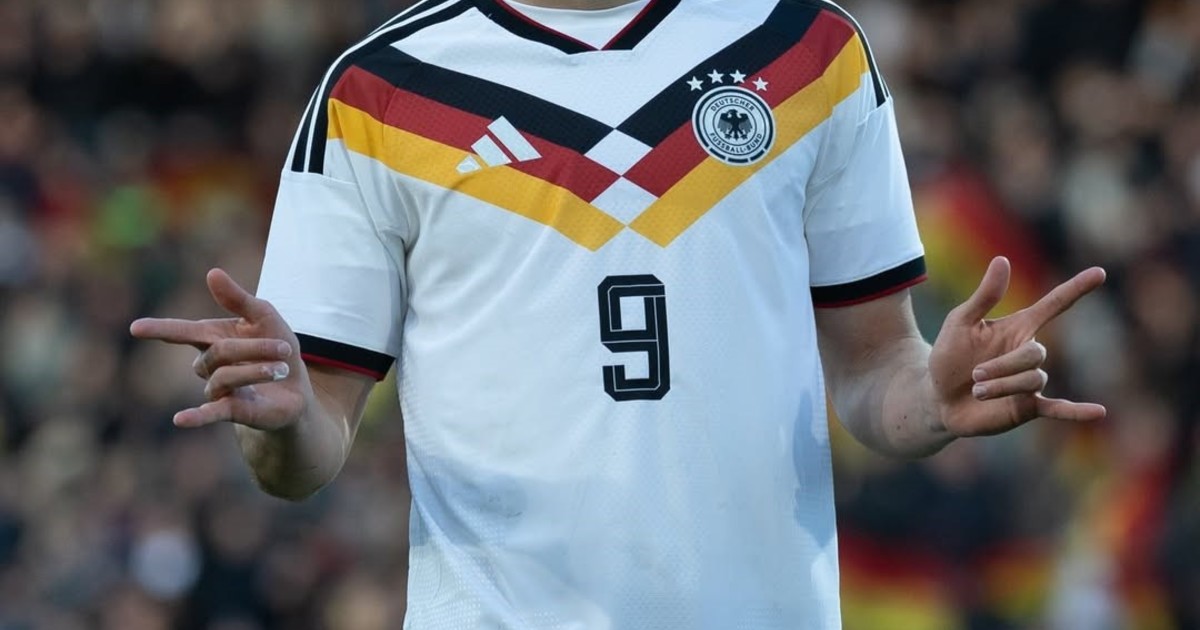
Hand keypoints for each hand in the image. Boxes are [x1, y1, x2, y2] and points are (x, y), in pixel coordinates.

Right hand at [130, 269, 311, 430]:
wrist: (298, 389)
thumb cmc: (277, 349)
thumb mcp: (265, 317)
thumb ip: (238, 298)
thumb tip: (212, 273)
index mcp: (213, 338)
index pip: (182, 332)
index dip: (160, 329)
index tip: (135, 328)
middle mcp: (209, 365)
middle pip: (220, 352)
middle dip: (255, 347)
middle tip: (285, 348)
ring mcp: (218, 390)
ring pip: (224, 377)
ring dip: (257, 370)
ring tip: (281, 369)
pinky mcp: (232, 411)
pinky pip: (210, 413)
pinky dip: (196, 416)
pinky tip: (180, 420)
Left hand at [929, 257, 1106, 436]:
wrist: (938, 397)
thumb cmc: (950, 356)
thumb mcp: (960, 322)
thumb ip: (984, 296)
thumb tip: (1003, 260)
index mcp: (1017, 328)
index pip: (1054, 305)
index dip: (1076, 289)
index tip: (1099, 272)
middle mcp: (1029, 353)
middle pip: (1034, 354)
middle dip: (1003, 365)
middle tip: (974, 375)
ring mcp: (1031, 381)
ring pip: (1032, 380)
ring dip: (1001, 386)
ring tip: (977, 391)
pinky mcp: (1028, 407)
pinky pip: (1059, 407)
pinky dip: (1076, 411)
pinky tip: (1099, 412)